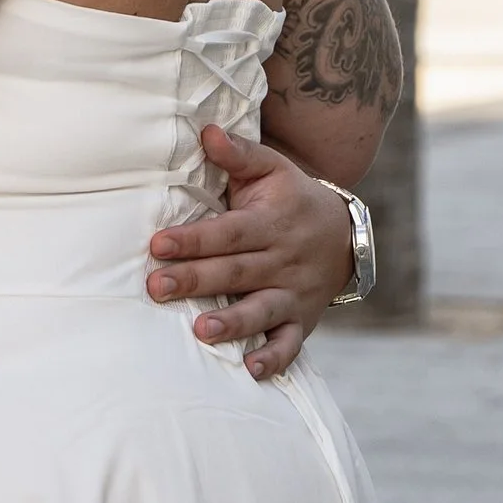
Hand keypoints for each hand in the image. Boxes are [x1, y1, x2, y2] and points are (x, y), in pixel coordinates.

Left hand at [146, 126, 354, 381]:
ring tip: (201, 331)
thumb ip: (239, 154)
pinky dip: (273, 358)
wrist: (346, 234)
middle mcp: (282, 260)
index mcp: (270, 223)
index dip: (194, 238)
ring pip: (262, 310)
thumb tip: (207, 132)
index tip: (158, 243)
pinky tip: (250, 369)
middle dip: (195, 280)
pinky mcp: (301, 321)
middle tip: (156, 288)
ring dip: (233, 322)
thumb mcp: (272, 168)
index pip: (228, 232)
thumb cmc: (291, 197)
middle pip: (235, 273)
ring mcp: (293, 293)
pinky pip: (289, 343)